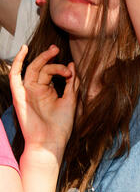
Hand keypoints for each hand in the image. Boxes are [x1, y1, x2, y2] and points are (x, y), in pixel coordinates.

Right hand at [9, 45, 78, 164]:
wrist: (51, 142)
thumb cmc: (61, 125)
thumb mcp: (71, 100)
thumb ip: (72, 83)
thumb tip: (73, 64)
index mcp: (48, 90)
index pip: (52, 72)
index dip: (62, 68)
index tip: (71, 71)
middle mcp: (36, 90)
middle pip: (41, 68)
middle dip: (50, 57)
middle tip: (58, 49)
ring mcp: (27, 92)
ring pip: (32, 70)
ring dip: (42, 59)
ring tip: (53, 50)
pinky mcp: (19, 96)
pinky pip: (15, 77)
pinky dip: (18, 63)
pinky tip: (24, 50)